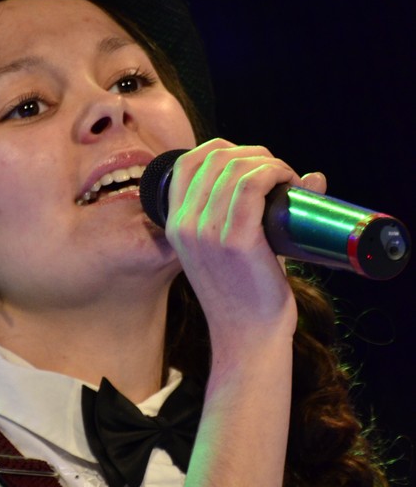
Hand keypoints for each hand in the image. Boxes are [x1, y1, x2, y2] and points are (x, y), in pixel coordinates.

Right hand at [164, 139, 326, 348]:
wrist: (247, 337)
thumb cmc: (244, 295)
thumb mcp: (230, 249)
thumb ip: (256, 212)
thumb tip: (312, 178)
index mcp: (175, 224)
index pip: (186, 163)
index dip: (221, 149)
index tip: (251, 163)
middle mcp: (184, 224)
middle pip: (215, 157)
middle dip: (253, 154)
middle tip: (278, 174)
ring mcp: (207, 232)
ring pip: (237, 166)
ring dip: (269, 162)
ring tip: (287, 180)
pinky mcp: (236, 240)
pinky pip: (252, 184)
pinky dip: (275, 172)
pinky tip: (289, 181)